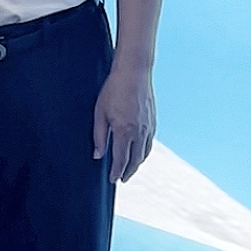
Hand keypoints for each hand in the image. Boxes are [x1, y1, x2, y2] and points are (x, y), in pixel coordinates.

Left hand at [94, 65, 155, 182]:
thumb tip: (98, 155)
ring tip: (130, 169)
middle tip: (122, 179)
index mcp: (125, 131)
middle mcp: (139, 132)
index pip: (121, 160)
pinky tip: (140, 151)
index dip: (116, 172)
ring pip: (145, 153)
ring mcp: (148, 127)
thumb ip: (99, 136)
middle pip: (135, 160)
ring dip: (137, 163)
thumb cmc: (114, 89)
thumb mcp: (100, 112)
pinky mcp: (153, 120)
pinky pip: (150, 142)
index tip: (113, 179)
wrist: (134, 71)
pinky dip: (144, 151)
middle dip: (128, 171)